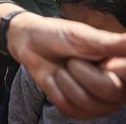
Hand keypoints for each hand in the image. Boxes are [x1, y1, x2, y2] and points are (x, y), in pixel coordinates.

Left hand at [7, 12, 125, 118]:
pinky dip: (55, 91)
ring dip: (65, 81)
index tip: (102, 62)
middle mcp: (117, 86)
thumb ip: (111, 43)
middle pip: (108, 90)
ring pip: (87, 103)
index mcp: (121, 65)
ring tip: (62, 68)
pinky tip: (54, 79)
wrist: (29, 44)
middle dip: (80, 71)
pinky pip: (70, 108)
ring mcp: (100, 101)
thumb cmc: (58, 35)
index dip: (114, 68)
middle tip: (72, 60)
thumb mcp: (82, 36)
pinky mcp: (81, 110)